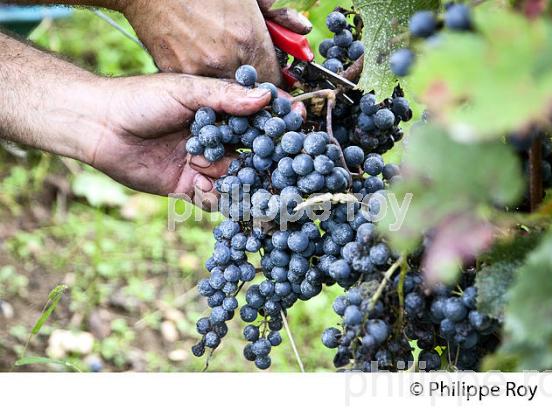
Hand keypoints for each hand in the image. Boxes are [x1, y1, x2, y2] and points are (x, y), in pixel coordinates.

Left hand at [89, 74, 271, 208]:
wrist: (100, 127)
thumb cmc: (141, 100)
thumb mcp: (185, 90)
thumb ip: (225, 97)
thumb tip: (266, 98)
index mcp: (218, 113)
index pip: (255, 120)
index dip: (275, 124)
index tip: (297, 124)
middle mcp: (215, 140)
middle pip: (251, 154)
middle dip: (268, 163)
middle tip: (287, 170)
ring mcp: (203, 165)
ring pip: (236, 180)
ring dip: (245, 186)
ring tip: (256, 191)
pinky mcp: (188, 188)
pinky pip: (213, 199)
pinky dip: (216, 199)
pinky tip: (207, 189)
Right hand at [122, 0, 310, 84]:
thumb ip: (279, 16)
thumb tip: (302, 30)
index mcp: (248, 39)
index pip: (272, 85)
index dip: (273, 87)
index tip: (271, 85)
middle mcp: (226, 61)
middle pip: (250, 96)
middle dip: (253, 91)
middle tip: (248, 79)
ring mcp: (200, 72)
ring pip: (225, 96)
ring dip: (230, 89)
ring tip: (224, 70)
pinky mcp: (178, 77)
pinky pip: (201, 91)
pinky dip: (207, 85)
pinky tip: (204, 67)